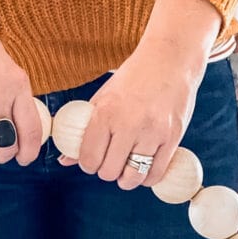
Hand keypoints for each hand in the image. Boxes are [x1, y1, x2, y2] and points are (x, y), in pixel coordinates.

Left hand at [58, 0, 221, 189]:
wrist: (170, 59)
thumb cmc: (133, 79)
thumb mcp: (103, 98)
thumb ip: (84, 130)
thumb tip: (64, 161)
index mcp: (106, 113)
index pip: (89, 159)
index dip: (88, 165)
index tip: (93, 160)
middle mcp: (129, 124)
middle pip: (109, 172)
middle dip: (107, 171)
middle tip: (111, 162)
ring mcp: (153, 132)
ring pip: (133, 177)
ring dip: (126, 179)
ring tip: (127, 169)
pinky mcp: (173, 137)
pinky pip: (156, 174)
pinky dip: (147, 178)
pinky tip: (144, 169)